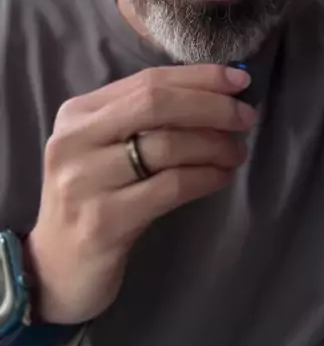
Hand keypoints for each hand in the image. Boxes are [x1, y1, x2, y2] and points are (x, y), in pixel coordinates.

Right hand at [25, 65, 254, 324]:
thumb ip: (147, 117)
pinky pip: (169, 188)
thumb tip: (219, 90)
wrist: (56, 268)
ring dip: (214, 145)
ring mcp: (85, 181)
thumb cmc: (95, 196)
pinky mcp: (103, 221)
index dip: (200, 78)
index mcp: (79, 112)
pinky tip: (221, 177)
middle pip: (156, 104)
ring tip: (237, 153)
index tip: (240, 82)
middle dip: (211, 106)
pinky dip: (205, 177)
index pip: (148, 80)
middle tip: (246, 118)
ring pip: (167, 146)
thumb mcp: (108, 147)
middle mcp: (76, 140)